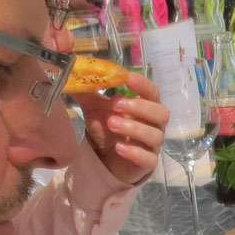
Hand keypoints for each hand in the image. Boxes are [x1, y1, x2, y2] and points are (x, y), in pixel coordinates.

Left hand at [77, 71, 169, 186]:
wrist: (105, 158)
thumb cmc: (107, 128)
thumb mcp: (95, 108)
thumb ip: (88, 91)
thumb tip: (73, 72)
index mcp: (145, 106)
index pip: (153, 93)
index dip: (143, 85)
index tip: (128, 78)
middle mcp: (154, 124)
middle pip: (161, 113)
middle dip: (139, 107)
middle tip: (115, 104)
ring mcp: (152, 145)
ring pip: (155, 136)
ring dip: (134, 128)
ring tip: (111, 123)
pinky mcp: (147, 163)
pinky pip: (149, 159)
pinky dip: (135, 152)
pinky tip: (118, 147)